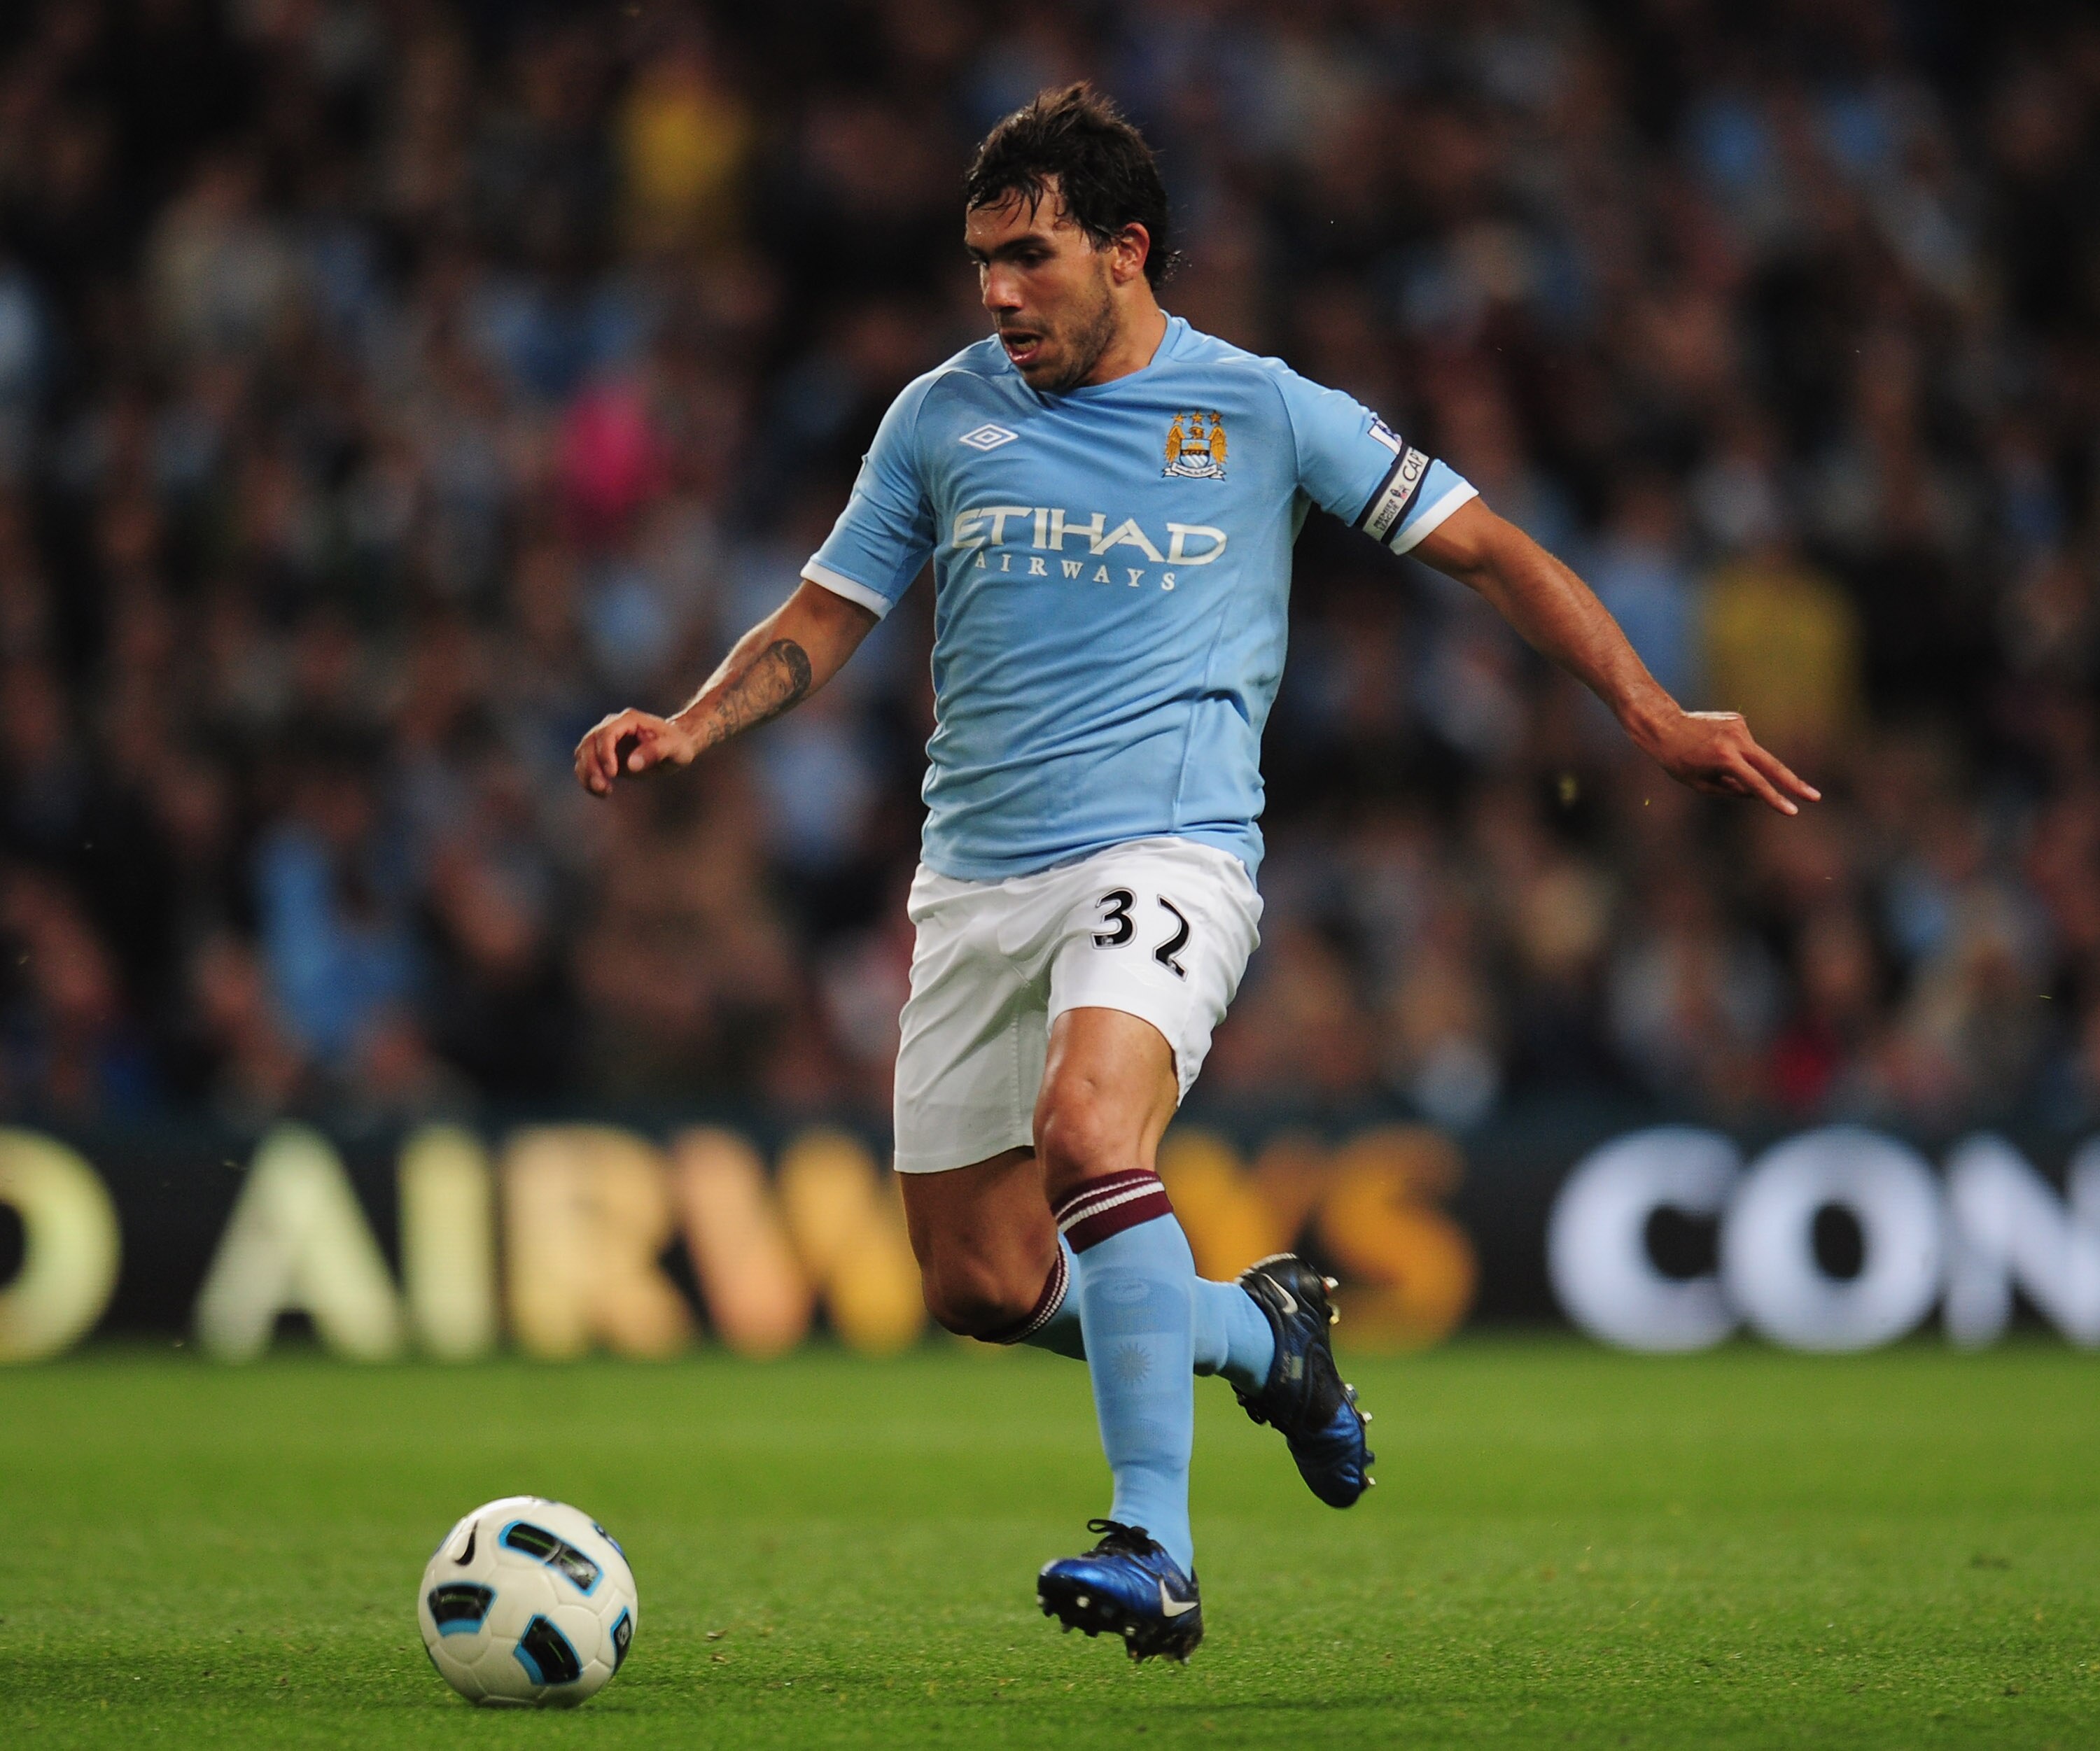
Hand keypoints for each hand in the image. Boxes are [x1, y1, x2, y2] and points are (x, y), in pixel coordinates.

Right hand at [573, 709, 699, 797]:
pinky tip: (602, 792)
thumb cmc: (678, 744)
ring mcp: (606, 740)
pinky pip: (587, 765)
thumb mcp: (674, 748)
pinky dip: (588, 779)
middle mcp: (612, 726)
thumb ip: (654, 752)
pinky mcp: (604, 754)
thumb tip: (631, 764)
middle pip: (590, 743)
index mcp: (628, 720)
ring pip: (583, 754)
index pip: (607, 733)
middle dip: (592, 766)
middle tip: (602, 787)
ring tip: (603, 792)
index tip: (612, 774)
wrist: (676, 746)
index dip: (605, 753)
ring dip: (587, 774)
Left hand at [1635, 708, 1820, 815]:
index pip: (1756, 784)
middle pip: (1772, 765)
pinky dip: (1737, 751)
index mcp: (1725, 759)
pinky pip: (1745, 744)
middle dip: (1793, 783)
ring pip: (1755, 756)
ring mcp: (1739, 727)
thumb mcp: (1701, 785)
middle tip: (1815, 797)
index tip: (1793, 811)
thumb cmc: (1678, 761)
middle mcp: (1736, 740)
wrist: (1664, 726)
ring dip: (1745, 765)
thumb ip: (1733, 791)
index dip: (1774, 799)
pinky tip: (1713, 746)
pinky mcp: (1738, 720)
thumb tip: (1759, 793)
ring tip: (1708, 759)